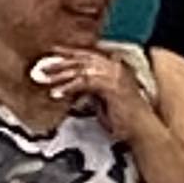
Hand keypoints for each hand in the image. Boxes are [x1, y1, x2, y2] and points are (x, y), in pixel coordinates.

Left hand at [31, 49, 155, 138]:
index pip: (89, 55)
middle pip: (82, 59)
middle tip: (42, 67)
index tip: (54, 52)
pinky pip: (84, 83)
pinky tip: (57, 93)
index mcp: (116, 67)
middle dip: (60, 62)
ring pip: (81, 69)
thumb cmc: (125, 120)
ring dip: (60, 74)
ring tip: (45, 78)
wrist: (141, 130)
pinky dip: (68, 88)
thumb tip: (74, 86)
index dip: (70, 53)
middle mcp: (116, 67)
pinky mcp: (111, 86)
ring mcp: (115, 75)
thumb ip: (91, 90)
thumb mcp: (104, 99)